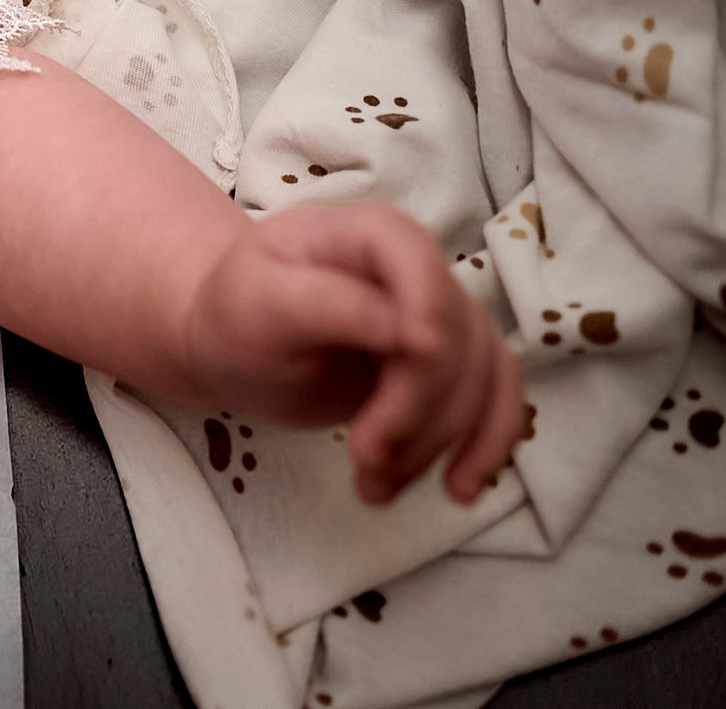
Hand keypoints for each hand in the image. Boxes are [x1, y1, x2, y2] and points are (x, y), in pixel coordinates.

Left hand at [183, 204, 524, 505]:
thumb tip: (406, 328)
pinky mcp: (448, 369)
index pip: (420, 265)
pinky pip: (493, 404)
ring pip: (480, 382)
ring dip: (438, 445)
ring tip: (375, 487)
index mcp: (369, 236)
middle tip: (362, 457)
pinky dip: (482, 449)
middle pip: (456, 340)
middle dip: (417, 410)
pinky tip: (458, 489)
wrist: (232, 343)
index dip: (430, 315)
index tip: (414, 360)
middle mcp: (417, 272)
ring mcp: (441, 321)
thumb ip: (328, 303)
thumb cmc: (237, 313)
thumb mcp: (259, 302)